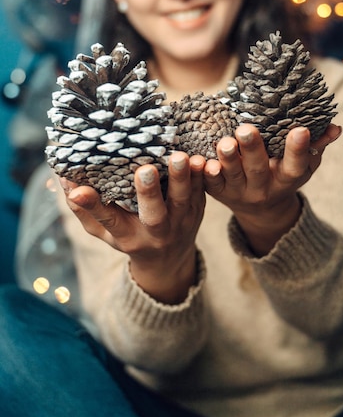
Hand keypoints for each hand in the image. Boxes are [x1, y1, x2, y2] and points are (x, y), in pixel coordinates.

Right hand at [61, 151, 205, 303]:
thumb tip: (64, 179)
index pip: (108, 220)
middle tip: (145, 170)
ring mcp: (180, 222)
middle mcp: (154, 232)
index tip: (79, 189)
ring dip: (182, 178)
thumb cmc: (129, 237)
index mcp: (127, 236)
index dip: (93, 205)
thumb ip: (85, 209)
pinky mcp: (198, 210)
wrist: (168, 259)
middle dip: (149, 192)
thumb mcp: (103, 232)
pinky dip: (203, 175)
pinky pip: (202, 192)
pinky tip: (202, 158)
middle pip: (154, 214)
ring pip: (183, 200)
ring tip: (179, 157)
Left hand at [204, 123, 341, 255]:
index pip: (296, 166)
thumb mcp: (304, 166)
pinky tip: (199, 160)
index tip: (301, 130)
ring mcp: (240, 191)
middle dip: (252, 149)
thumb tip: (335, 128)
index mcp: (286, 179)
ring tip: (224, 142)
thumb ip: (317, 146)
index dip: (298, 149)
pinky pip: (209, 184)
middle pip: (258, 169)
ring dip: (227, 159)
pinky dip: (204, 173)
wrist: (261, 210)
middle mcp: (263, 187)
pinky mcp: (218, 192)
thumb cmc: (283, 175)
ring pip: (232, 176)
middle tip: (246, 128)